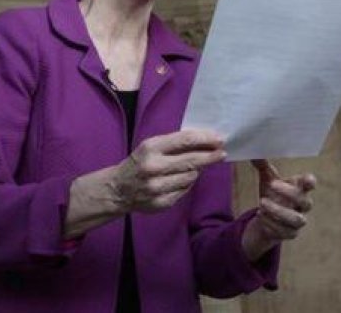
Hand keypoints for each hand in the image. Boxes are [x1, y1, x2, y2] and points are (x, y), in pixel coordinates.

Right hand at [109, 129, 226, 212]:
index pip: (184, 140)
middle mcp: (153, 167)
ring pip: (191, 176)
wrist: (118, 189)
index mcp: (151, 148)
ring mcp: (157, 187)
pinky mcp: (161, 203)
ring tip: (192, 167)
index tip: (219, 139)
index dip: (205, 139)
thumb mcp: (151, 147)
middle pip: (191, 160)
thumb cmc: (140, 162)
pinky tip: (180, 180)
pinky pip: (185, 190)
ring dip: (196, 170)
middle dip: (210, 156)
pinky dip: (186, 183)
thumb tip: (205, 142)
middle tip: (222, 153)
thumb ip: (175, 144)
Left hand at [242, 159, 315, 260]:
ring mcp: (298, 221)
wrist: (266, 218)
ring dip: (278, 211)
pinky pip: (284, 232)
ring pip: (296, 219)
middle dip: (290, 194)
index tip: (307, 179)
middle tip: (271, 185)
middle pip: (306, 202)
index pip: (310, 184)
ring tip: (261, 203)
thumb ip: (262, 166)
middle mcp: (302, 205)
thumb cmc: (272, 194)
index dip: (310, 182)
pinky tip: (261, 216)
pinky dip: (271, 223)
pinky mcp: (290, 233)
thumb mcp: (267, 179)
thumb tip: (253, 151)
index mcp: (299, 188)